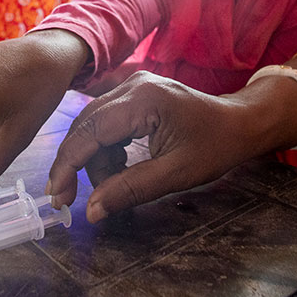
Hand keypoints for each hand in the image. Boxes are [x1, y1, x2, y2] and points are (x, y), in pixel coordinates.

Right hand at [47, 71, 296, 222]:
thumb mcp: (175, 174)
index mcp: (144, 100)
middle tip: (66, 200)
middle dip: (74, 164)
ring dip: (95, 159)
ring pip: (93, 125)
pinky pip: (106, 121)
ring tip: (113, 185)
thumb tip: (92, 211)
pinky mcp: (135, 93)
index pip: (90, 132)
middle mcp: (133, 85)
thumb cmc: (215, 147)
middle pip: (86, 125)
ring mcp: (133, 86)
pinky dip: (106, 148)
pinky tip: (120, 166)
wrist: (240, 123)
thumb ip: (131, 189)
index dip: (68, 165)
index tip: (56, 196)